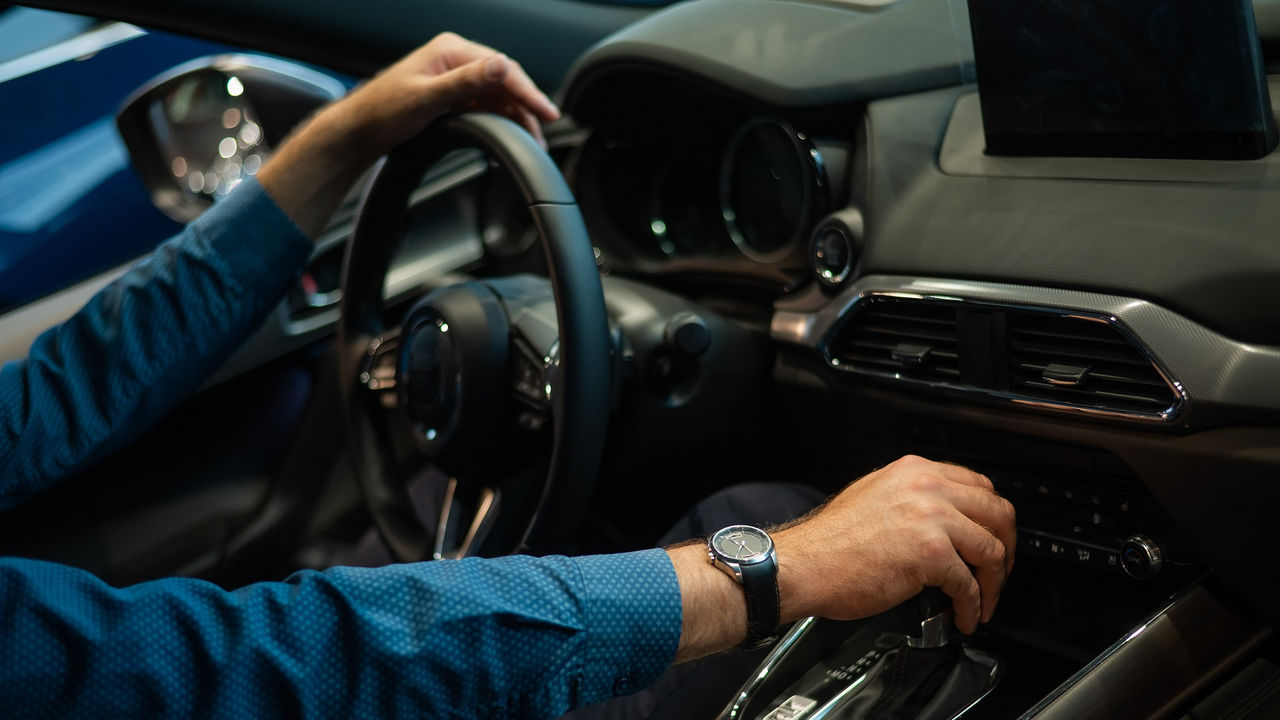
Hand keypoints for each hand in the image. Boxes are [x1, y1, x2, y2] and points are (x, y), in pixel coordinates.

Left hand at [260, 32, 559, 236]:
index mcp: (451, 51)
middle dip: (527, 107)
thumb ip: (466, 82)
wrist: (359, 132)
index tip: (547, 113)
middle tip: (544, 132)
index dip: (528, 92)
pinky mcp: (452, 96)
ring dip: (516, 116)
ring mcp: (454, 78)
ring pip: (498, 96)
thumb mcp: (427, 98)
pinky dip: (501, 120)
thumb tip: (500, 65)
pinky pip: (486, 105)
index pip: (502, 69)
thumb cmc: (382, 113)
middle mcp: (455, 59)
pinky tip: (510, 134)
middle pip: (505, 81)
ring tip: (532, 140)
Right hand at [774, 455, 1014, 633]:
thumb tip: (938, 517)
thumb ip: (909, 497)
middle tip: (999, 571)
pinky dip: (973, 605)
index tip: (992, 537)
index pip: (978, 484)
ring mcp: (931, 518)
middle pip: (998, 512)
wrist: (805, 564)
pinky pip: (969, 583)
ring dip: (994, 582)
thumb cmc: (829, 541)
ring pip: (992, 548)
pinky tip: (964, 615)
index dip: (992, 516)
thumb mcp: (872, 496)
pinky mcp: (930, 553)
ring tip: (984, 601)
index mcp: (914, 471)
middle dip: (1007, 547)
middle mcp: (927, 487)